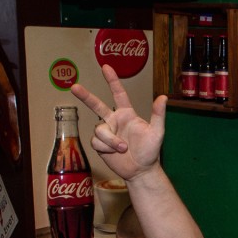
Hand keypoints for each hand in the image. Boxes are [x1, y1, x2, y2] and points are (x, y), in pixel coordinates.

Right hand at [70, 64, 166, 181]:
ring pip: (99, 129)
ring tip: (123, 148)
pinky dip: (106, 147)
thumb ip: (158, 114)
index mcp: (127, 114)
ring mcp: (106, 132)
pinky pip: (97, 141)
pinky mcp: (100, 144)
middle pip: (96, 105)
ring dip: (111, 140)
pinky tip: (114, 152)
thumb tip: (163, 97)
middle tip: (74, 87)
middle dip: (85, 96)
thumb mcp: (157, 132)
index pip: (118, 94)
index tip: (106, 67)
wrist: (141, 170)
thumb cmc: (150, 151)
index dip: (112, 80)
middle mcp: (114, 120)